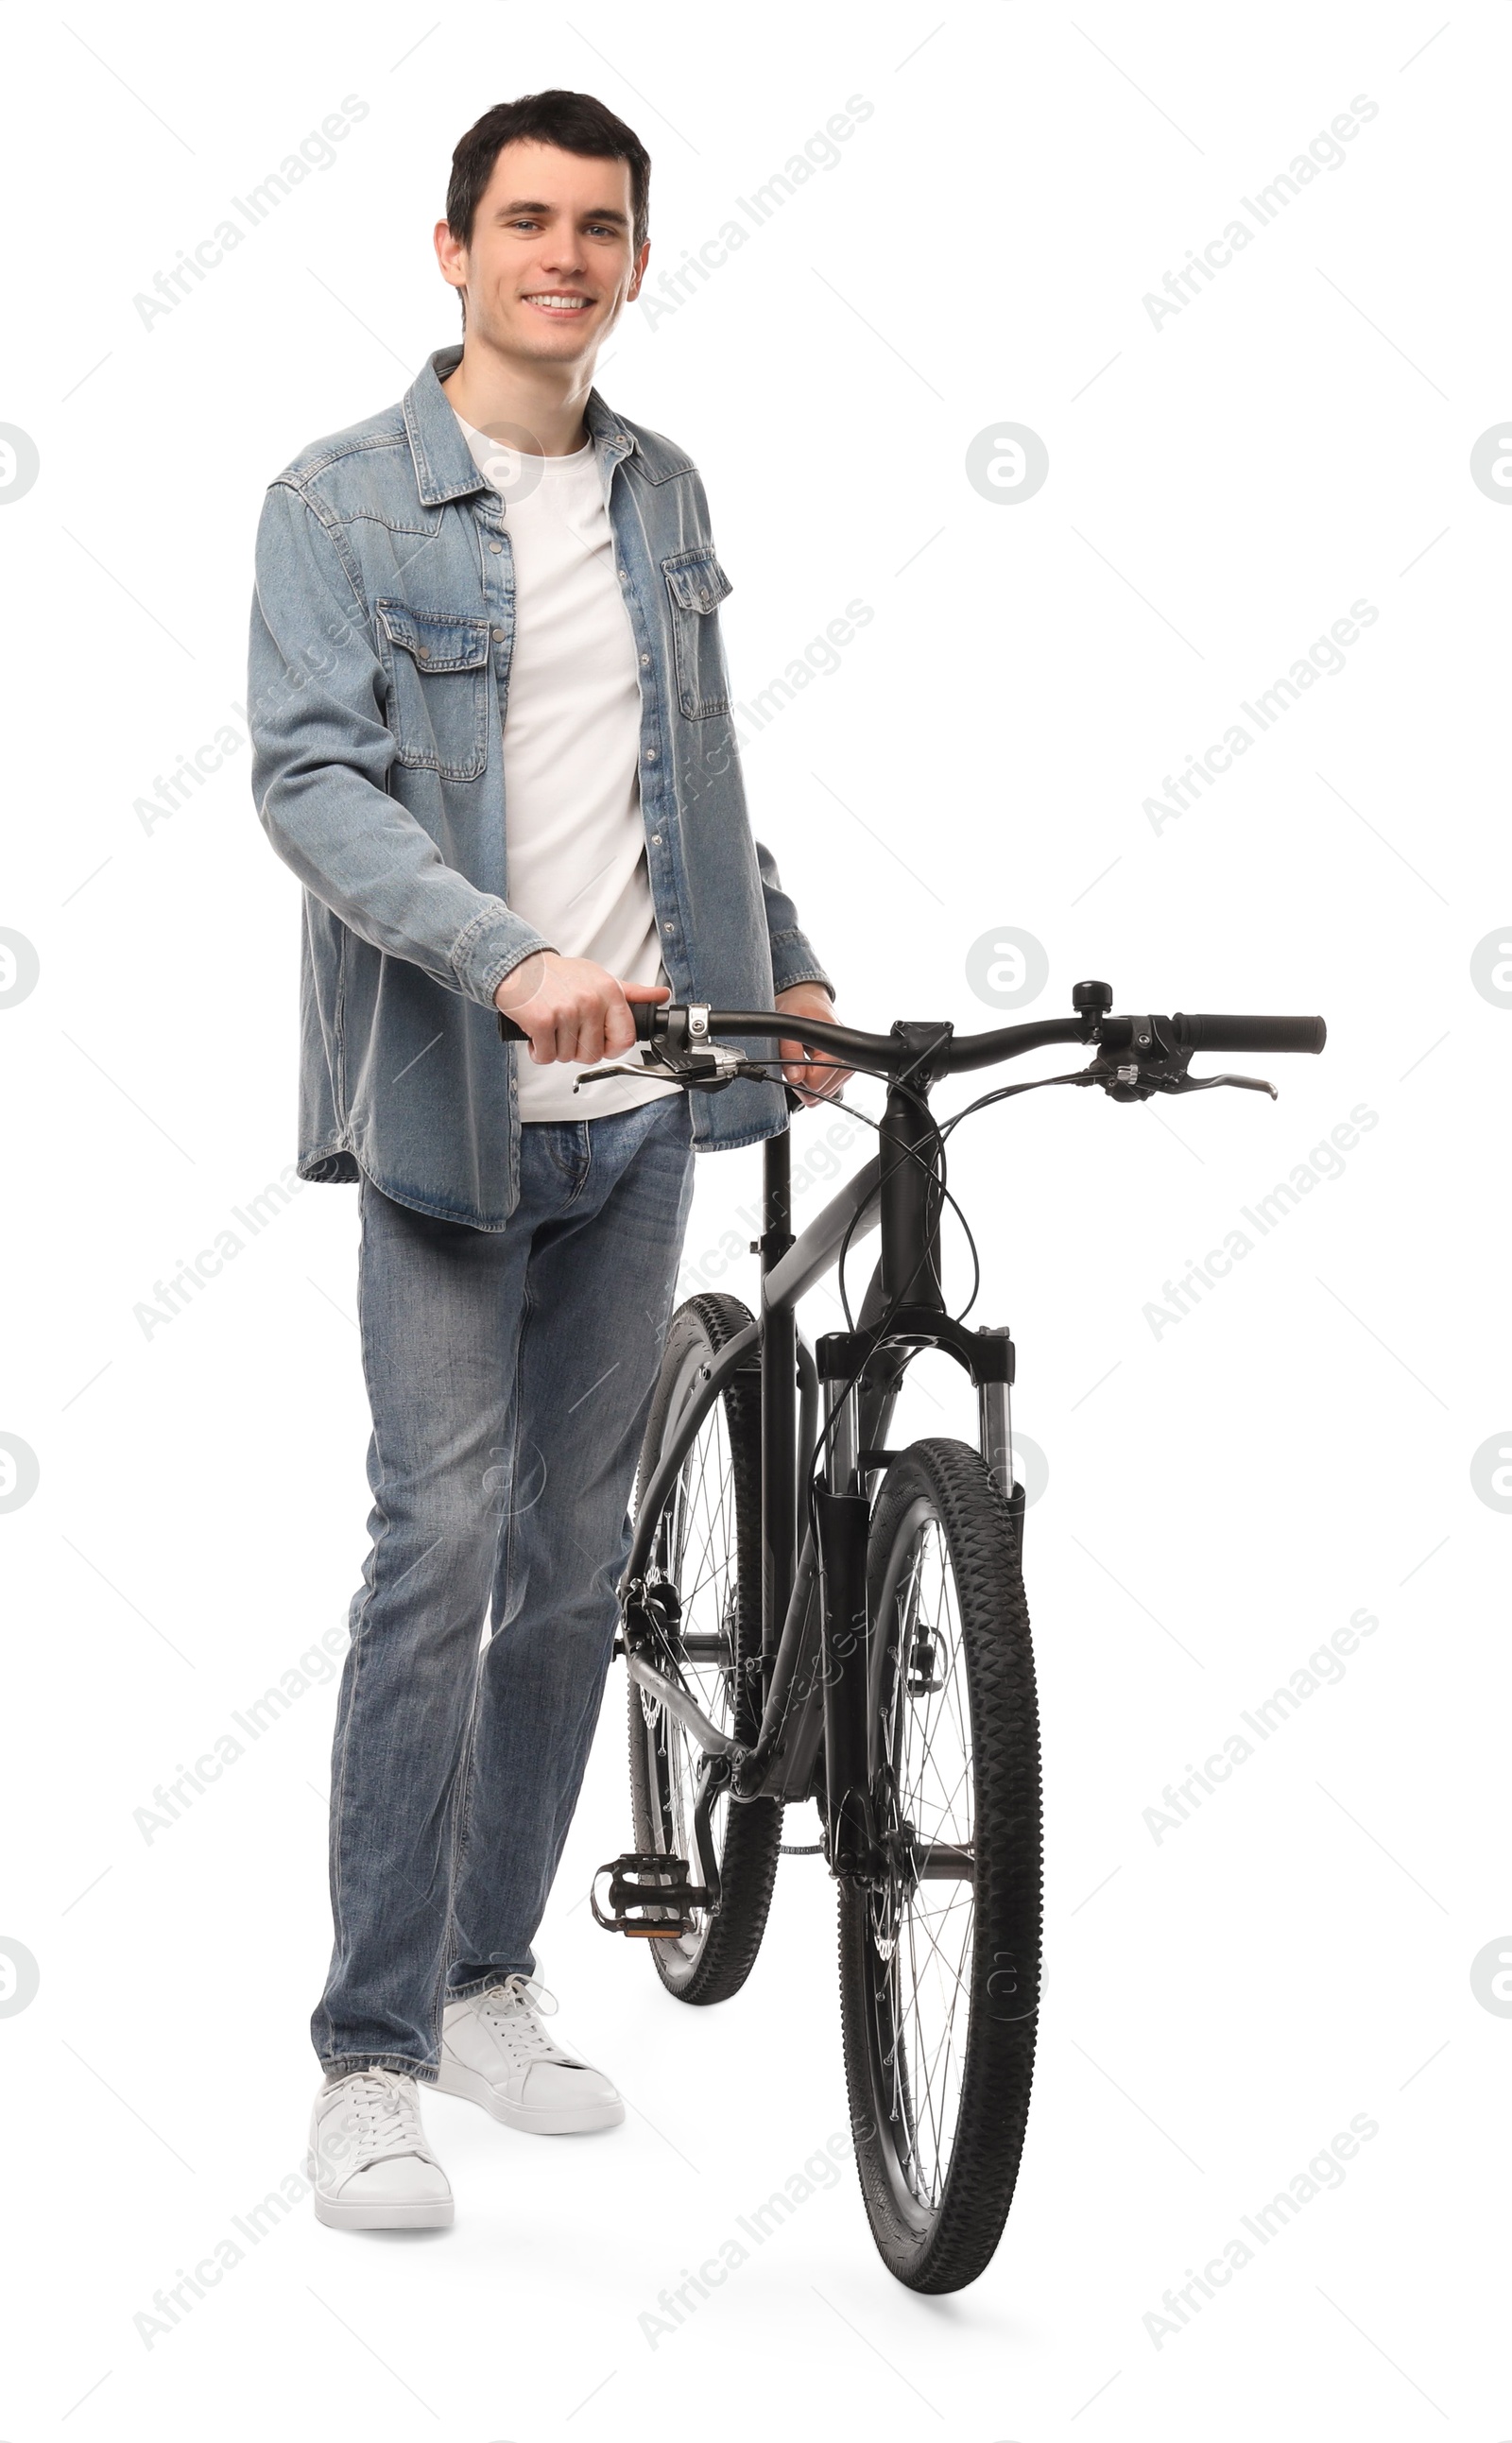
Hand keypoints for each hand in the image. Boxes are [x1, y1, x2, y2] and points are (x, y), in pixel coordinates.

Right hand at [495, 952, 668, 1065]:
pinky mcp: (542, 1022)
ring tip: (552, 1027)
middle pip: (593, 1054)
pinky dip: (538, 1051)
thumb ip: (631, 993)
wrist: (519, 965)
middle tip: (567, 1030)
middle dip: (577, 1049)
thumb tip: (661, 996)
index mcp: (609, 992)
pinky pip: (546, 1056)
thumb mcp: (599, 978)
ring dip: (556, 1049)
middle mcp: (591, 1002)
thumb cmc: (559, 975)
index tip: (601, 1044)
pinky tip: (537, 1034)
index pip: (625, 1038)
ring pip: (568, 1057)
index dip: (612, 1049)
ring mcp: (567, 1012)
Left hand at [774, 983, 849, 1102]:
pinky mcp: (842, 1073)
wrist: (808, 999)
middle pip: (819, 1094)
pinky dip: (812, 1082)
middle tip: (796, 1058)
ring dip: (806, 1082)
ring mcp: (847, 1070)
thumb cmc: (799, 1007)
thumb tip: (794, 1077)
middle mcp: (848, 1063)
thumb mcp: (789, 1025)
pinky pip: (824, 1090)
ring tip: (803, 1058)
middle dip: (801, 1081)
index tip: (791, 1061)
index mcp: (838, 1052)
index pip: (815, 1085)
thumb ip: (790, 1051)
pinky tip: (809, 1064)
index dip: (797, 1078)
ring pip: (821, 1095)